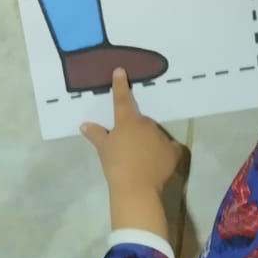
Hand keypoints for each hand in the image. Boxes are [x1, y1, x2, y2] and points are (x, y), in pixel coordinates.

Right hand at [81, 70, 183, 237]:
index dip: (120, 85)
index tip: (120, 70)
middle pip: (141, 121)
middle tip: (127, 147)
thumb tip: (84, 125)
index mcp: (127, 121)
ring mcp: (161, 136)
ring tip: (141, 159)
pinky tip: (158, 162)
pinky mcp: (173, 151)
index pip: (121, 99)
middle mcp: (146, 124)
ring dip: (149, 141)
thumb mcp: (103, 149)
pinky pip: (169, 148)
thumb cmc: (116, 165)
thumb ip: (96, 134)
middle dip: (135, 130)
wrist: (136, 187)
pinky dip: (165, 152)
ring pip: (154, 134)